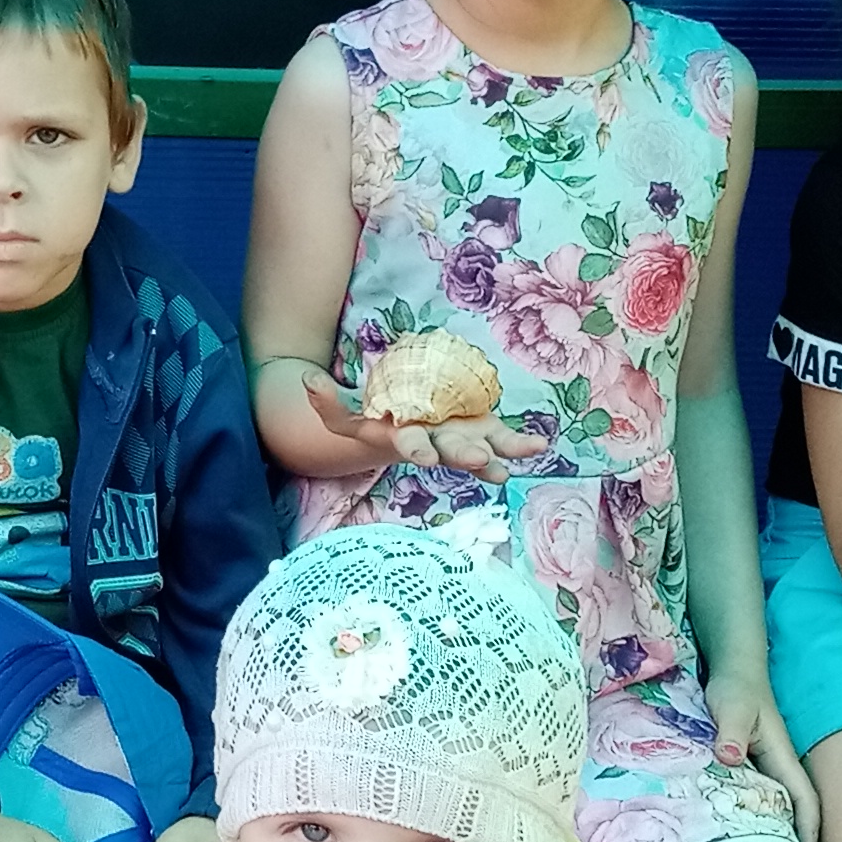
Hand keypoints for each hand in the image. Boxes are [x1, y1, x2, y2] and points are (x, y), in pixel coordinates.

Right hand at [298, 370, 547, 482]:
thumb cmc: (378, 424)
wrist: (402, 436)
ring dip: (497, 452)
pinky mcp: (477, 432)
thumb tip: (304, 382)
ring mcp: (457, 440)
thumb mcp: (348, 419)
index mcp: (401, 439)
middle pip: (449, 452)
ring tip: (524, 452)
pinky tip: (538, 444)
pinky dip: (517, 444)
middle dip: (463, 455)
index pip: (405, 445)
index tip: (425, 457)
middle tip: (481, 460)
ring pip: (477, 449)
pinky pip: (499, 438)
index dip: (415, 450)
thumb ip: (327, 404)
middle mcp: (432, 444)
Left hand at [701, 665, 819, 841]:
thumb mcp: (732, 706)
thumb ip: (732, 731)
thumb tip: (730, 757)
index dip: (809, 835)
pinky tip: (744, 838)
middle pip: (798, 815)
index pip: (805, 804)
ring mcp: (767, 768)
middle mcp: (780, 768)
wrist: (732, 667)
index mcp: (783, 759)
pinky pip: (759, 800)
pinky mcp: (750, 766)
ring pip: (779, 810)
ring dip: (780, 838)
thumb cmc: (735, 686)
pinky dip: (758, 821)